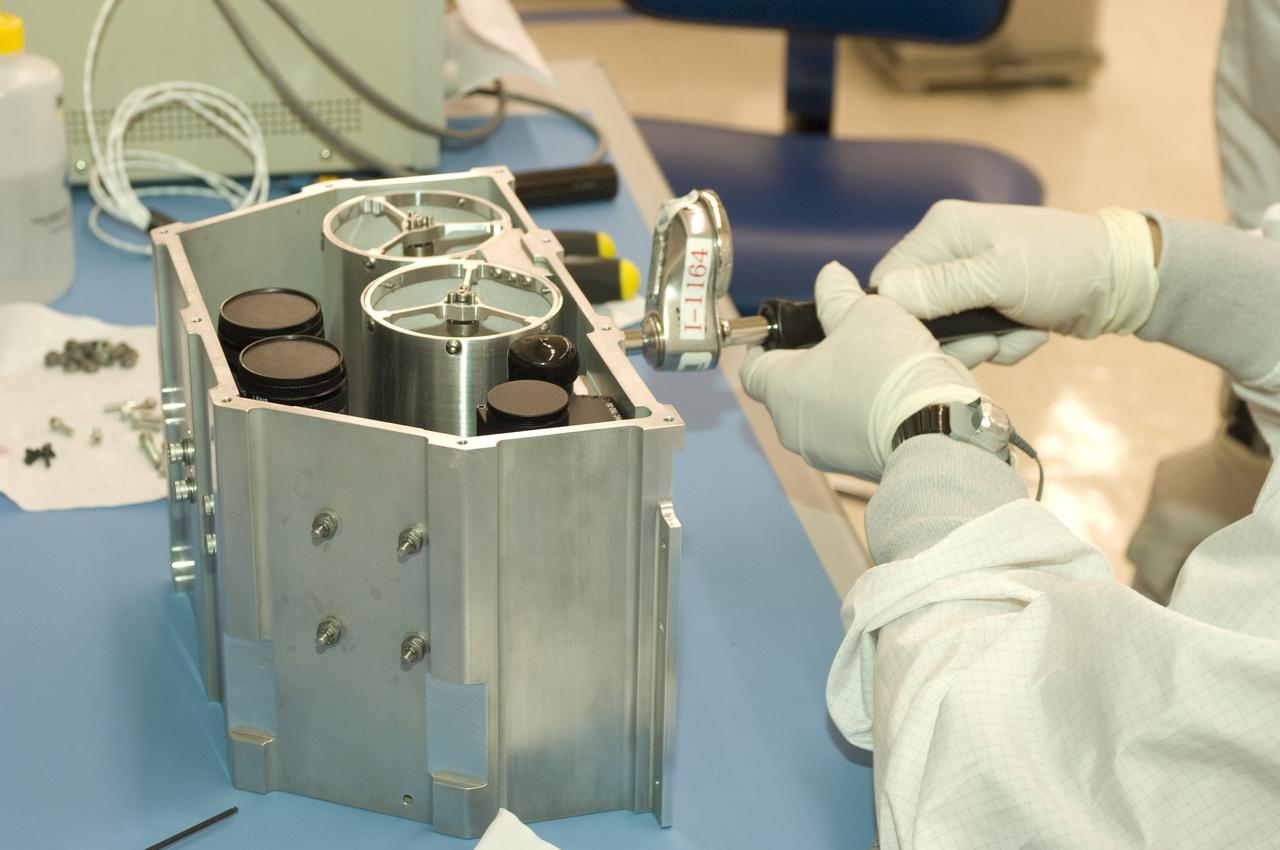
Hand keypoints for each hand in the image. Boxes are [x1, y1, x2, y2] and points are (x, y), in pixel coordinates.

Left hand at [740, 261, 980, 480]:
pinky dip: (867, 410)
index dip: (766, 343)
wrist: (938, 435)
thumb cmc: (892, 372)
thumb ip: (840, 295)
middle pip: (792, 386)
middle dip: (815, 360)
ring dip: (845, 385)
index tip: (785, 330)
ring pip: (825, 409)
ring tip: (879, 361)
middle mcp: (794, 427)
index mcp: (782, 388)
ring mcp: (825, 452)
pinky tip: (896, 390)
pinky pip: (854, 430)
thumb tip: (830, 277)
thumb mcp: (867, 313)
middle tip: (844, 337)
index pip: (752, 366)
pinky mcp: (857, 466)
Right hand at [870, 201, 1158, 366]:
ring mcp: (969, 280)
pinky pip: (977, 338)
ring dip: (987, 344)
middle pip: (918, 314)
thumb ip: (940, 288)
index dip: (903, 319)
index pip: (888, 282)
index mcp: (941, 231)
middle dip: (958, 337)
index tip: (932, 341)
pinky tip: (1032, 331)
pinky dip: (1005, 344)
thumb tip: (884, 298)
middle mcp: (948, 253)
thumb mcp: (999, 277)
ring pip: (950, 334)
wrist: (1122, 280)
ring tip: (1020, 332)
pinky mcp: (990, 304)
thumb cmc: (1062, 266)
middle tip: (991, 341)